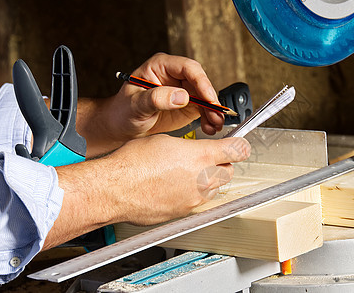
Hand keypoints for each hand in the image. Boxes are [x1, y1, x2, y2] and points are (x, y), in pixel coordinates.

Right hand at [43, 135, 249, 248]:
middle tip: (208, 158)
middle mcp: (202, 179)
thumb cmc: (132, 162)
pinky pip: (197, 202)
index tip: (239, 145)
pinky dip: (192, 194)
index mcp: (200, 156)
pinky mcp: (184, 212)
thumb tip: (198, 148)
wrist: (114, 189)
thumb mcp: (165, 141)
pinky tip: (175, 187)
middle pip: (229, 172)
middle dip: (222, 164)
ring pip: (214, 189)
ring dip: (208, 180)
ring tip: (187, 173)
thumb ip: (191, 146)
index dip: (240, 146)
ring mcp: (194, 199)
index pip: (236, 151)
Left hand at [77, 53, 223, 156]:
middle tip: (216, 115)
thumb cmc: (123, 111)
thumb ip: (156, 99)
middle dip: (211, 99)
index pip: (188, 68)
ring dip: (213, 111)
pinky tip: (210, 127)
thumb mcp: (136, 105)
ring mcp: (182, 90)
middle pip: (201, 82)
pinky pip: (204, 109)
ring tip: (214, 125)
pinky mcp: (187, 105)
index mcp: (161, 66)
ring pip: (206, 97)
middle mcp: (174, 75)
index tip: (208, 98)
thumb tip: (182, 96)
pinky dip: (209, 119)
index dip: (201, 81)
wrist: (121, 126)